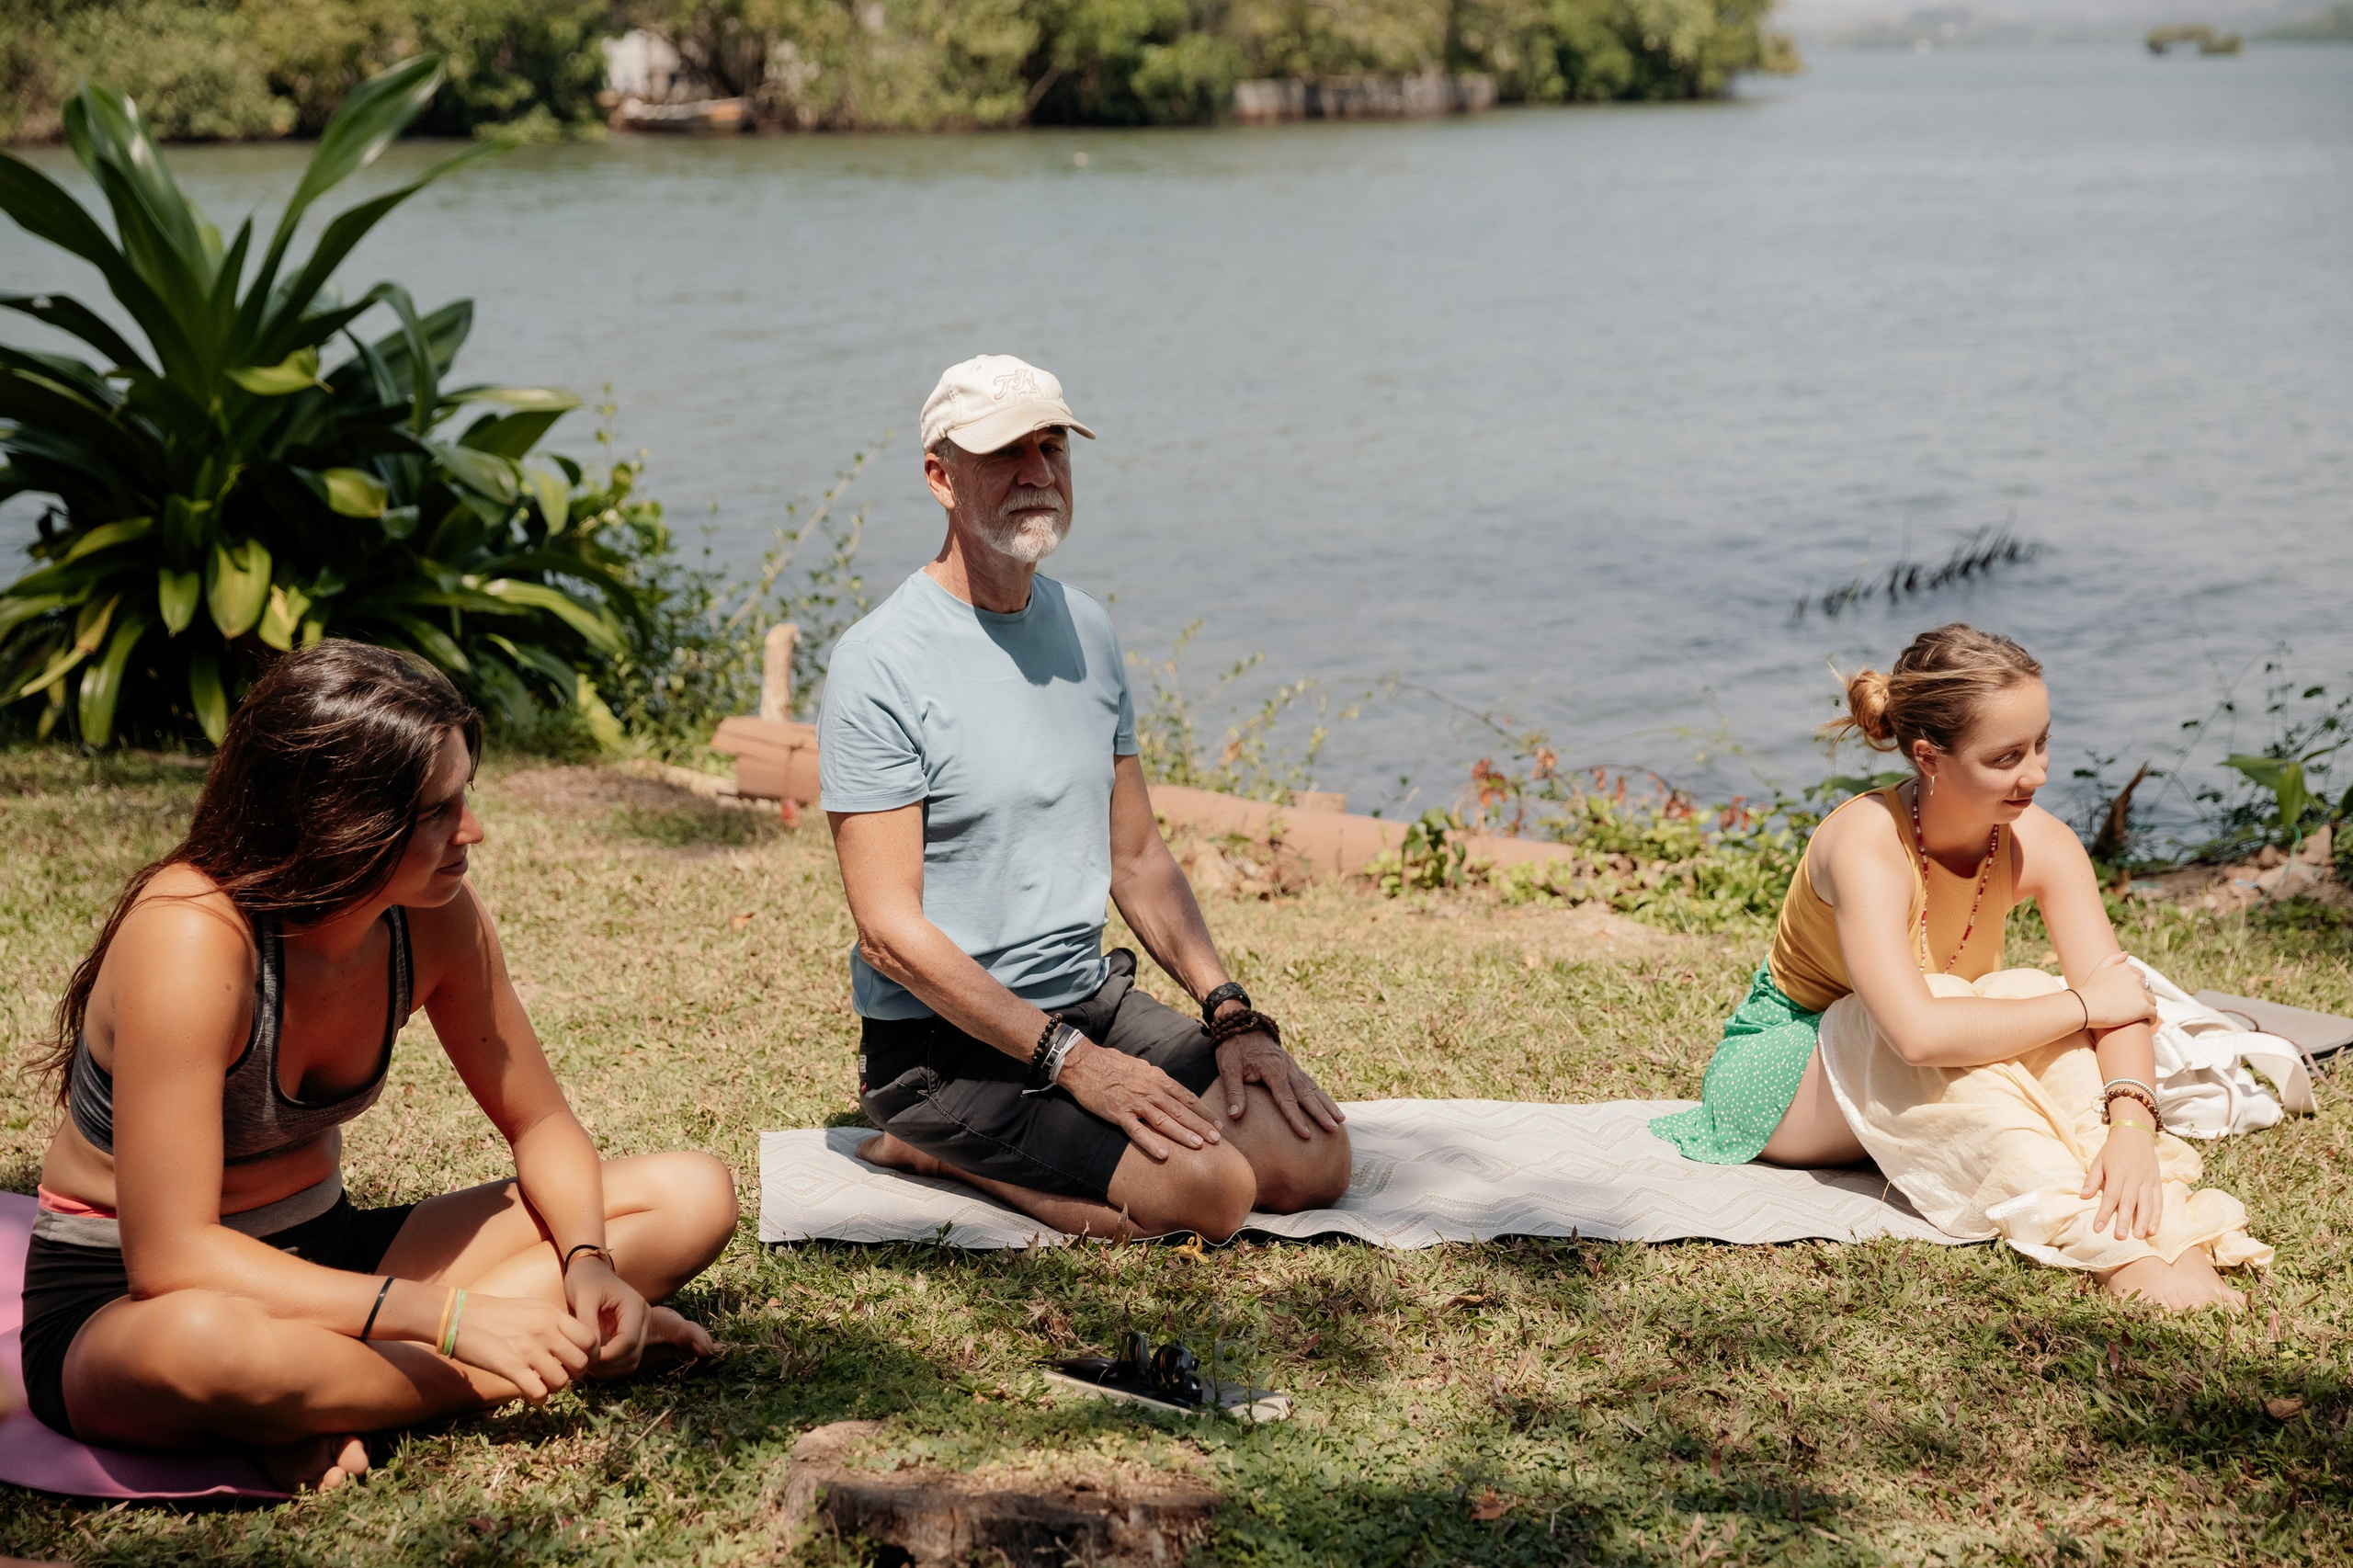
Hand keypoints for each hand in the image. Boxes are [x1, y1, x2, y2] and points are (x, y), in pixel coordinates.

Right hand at [447, 1290, 597, 1402]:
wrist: (459, 1315)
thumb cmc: (495, 1313)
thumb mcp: (531, 1307)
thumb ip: (554, 1322)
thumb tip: (573, 1340)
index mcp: (552, 1314)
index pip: (590, 1339)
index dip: (590, 1355)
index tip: (581, 1361)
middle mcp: (544, 1330)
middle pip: (581, 1362)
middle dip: (576, 1374)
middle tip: (564, 1374)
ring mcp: (528, 1349)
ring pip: (562, 1381)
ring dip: (556, 1387)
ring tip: (545, 1383)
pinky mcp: (509, 1367)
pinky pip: (538, 1392)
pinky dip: (539, 1397)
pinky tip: (532, 1392)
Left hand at [563, 1254, 651, 1376]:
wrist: (590, 1271)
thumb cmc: (585, 1280)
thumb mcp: (583, 1297)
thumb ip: (587, 1323)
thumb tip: (591, 1350)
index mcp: (635, 1306)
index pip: (629, 1341)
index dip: (608, 1355)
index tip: (586, 1356)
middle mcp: (644, 1318)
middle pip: (633, 1354)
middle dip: (608, 1364)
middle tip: (583, 1362)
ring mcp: (640, 1328)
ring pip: (632, 1361)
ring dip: (610, 1369)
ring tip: (587, 1362)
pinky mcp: (632, 1335)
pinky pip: (627, 1360)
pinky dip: (611, 1367)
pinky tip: (593, 1361)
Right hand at [1055, 1038, 1223, 1160]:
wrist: (1084, 1063)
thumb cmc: (1112, 1064)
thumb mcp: (1141, 1067)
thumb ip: (1156, 1080)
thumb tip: (1169, 1089)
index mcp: (1158, 1078)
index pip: (1187, 1097)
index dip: (1203, 1111)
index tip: (1217, 1123)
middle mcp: (1151, 1090)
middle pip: (1181, 1111)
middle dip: (1201, 1125)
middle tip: (1217, 1139)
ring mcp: (1135, 1103)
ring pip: (1164, 1121)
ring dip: (1183, 1134)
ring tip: (1199, 1146)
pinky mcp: (1119, 1114)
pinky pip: (1137, 1132)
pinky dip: (1151, 1144)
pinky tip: (1164, 1155)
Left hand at [1214, 1025, 1344, 1139]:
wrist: (1242, 1025)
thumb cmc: (1233, 1048)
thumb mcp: (1228, 1068)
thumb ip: (1233, 1092)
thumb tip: (1235, 1116)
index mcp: (1272, 1069)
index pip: (1286, 1098)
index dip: (1295, 1117)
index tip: (1305, 1134)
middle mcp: (1287, 1068)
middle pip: (1306, 1094)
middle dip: (1320, 1113)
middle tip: (1333, 1128)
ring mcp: (1292, 1067)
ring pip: (1313, 1088)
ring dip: (1327, 1104)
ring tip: (1340, 1120)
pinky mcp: (1293, 1068)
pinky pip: (1310, 1083)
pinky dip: (1321, 1096)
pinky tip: (1330, 1107)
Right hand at [2075, 952, 2157, 1030]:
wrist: (2084, 1006)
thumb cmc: (2089, 990)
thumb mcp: (2098, 969)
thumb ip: (2113, 959)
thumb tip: (2126, 954)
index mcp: (2127, 968)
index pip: (2141, 977)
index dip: (2136, 987)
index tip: (2130, 996)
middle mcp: (2136, 978)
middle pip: (2147, 989)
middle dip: (2142, 997)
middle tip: (2132, 1007)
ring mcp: (2141, 993)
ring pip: (2152, 1001)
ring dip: (2147, 1008)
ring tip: (2138, 1016)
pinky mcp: (2143, 1008)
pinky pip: (2154, 1014)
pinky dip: (2150, 1019)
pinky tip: (2144, 1022)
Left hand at [2081, 1120, 2164, 1240]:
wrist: (2136, 1134)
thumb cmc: (2114, 1150)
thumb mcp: (2099, 1160)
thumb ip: (2092, 1179)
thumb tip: (2083, 1197)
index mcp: (2117, 1173)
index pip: (2110, 1196)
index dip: (2104, 1213)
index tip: (2098, 1228)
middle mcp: (2134, 1179)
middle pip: (2129, 1202)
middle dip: (2124, 1221)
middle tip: (2120, 1237)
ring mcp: (2147, 1181)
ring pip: (2146, 1204)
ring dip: (2143, 1221)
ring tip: (2138, 1236)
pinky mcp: (2157, 1183)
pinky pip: (2158, 1201)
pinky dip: (2157, 1216)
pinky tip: (2153, 1229)